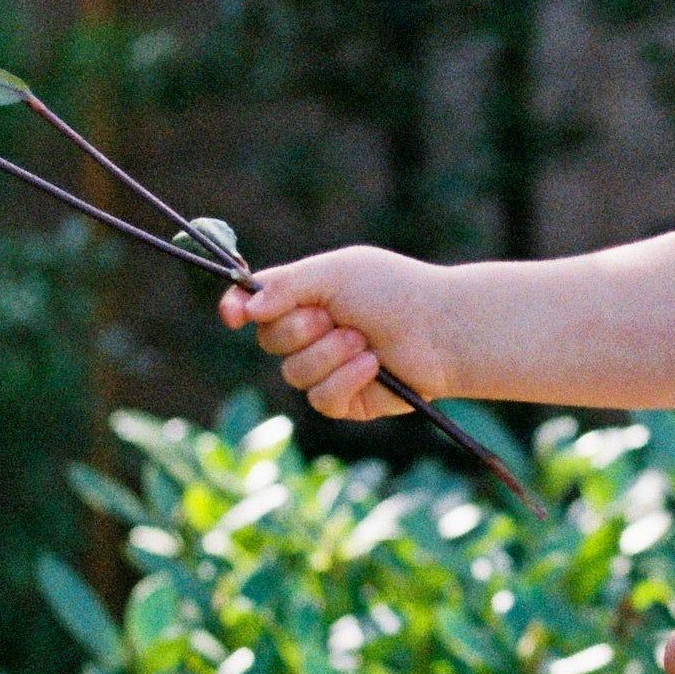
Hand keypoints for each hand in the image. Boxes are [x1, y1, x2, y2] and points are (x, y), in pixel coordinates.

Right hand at [220, 245, 453, 424]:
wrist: (440, 329)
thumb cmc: (394, 291)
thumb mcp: (336, 273)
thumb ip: (287, 285)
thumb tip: (247, 307)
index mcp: (304, 297)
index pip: (254, 304)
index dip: (237, 308)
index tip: (233, 314)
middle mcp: (311, 333)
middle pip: (269, 340)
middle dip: (300, 329)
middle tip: (334, 318)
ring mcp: (327, 369)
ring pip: (294, 373)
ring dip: (328, 355)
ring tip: (364, 341)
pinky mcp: (347, 401)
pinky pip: (320, 399)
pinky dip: (344, 380)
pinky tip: (372, 365)